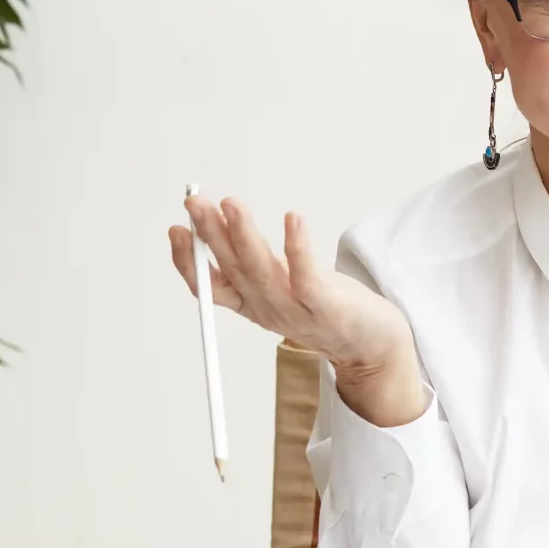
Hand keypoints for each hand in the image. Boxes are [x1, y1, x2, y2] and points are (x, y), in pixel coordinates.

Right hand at [169, 194, 427, 425]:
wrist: (372, 345)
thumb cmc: (326, 309)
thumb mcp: (279, 287)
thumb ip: (252, 262)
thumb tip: (223, 221)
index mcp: (253, 305)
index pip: (210, 287)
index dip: (188, 261)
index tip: (177, 230)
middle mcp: (269, 308)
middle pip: (233, 269)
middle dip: (210, 234)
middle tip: (194, 202)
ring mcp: (297, 308)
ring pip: (262, 269)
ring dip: (244, 235)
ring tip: (230, 203)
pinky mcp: (327, 305)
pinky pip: (308, 276)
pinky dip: (298, 248)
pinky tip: (292, 219)